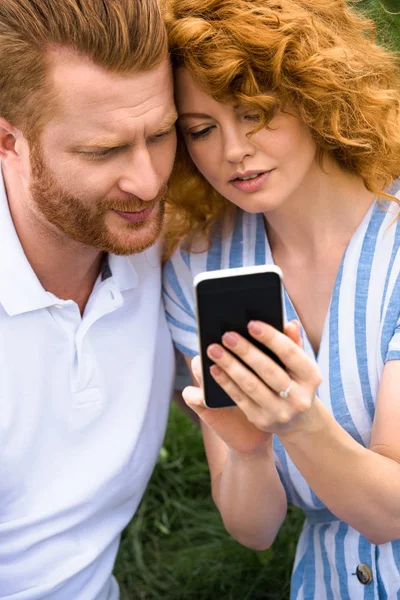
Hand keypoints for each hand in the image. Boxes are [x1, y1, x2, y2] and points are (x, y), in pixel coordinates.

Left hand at [182, 321, 303, 454]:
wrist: (297, 420)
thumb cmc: (294, 380)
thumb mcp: (299, 364)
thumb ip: (293, 343)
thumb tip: (289, 323)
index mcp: (311, 377)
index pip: (290, 353)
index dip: (271, 338)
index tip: (251, 324)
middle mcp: (299, 397)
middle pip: (269, 370)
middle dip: (246, 351)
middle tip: (227, 336)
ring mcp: (280, 412)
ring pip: (251, 386)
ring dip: (230, 366)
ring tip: (214, 350)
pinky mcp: (261, 420)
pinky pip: (240, 399)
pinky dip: (225, 382)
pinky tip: (214, 368)